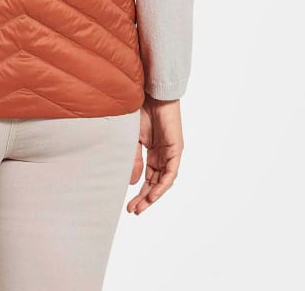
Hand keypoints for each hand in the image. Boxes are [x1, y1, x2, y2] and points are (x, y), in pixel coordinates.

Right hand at [126, 93, 183, 214]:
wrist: (151, 93)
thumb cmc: (141, 110)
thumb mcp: (133, 139)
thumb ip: (135, 160)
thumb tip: (133, 182)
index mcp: (153, 152)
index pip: (148, 178)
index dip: (139, 192)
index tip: (128, 204)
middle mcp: (163, 156)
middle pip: (155, 183)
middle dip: (145, 198)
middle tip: (134, 211)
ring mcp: (170, 153)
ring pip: (164, 181)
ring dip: (153, 195)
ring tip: (141, 207)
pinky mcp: (176, 149)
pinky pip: (171, 172)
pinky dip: (163, 184)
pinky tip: (153, 194)